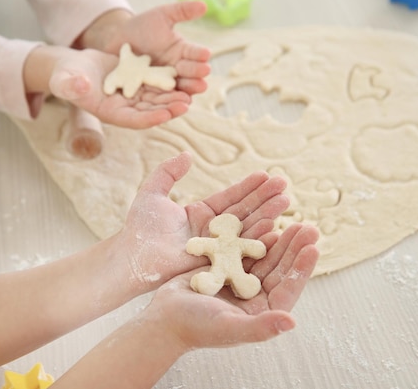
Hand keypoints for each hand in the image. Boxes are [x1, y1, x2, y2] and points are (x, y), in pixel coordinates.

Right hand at [46, 47, 190, 128]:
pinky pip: (154, 85)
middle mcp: (124, 108)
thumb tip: (80, 86)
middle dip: (168, 108)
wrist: (74, 67)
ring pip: (156, 99)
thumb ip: (71, 85)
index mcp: (110, 113)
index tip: (165, 114)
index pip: (134, 120)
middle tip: (186, 103)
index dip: (150, 118)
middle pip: (150, 111)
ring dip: (172, 97)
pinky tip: (182, 77)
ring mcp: (131, 97)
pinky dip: (167, 83)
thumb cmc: (65, 77)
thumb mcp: (65, 80)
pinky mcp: (136, 83)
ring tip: (190, 93)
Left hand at [80, 1, 210, 94]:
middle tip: (202, 77)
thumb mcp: (161, 16)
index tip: (205, 54)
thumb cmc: (140, 27)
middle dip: (196, 76)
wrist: (116, 41)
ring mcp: (166, 82)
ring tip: (190, 94)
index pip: (195, 54)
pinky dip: (167, 104)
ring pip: (180, 90)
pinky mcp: (152, 93)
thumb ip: (182, 11)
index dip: (200, 55)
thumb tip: (204, 5)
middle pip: (191, 75)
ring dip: (186, 93)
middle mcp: (178, 69)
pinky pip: (162, 100)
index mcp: (183, 51)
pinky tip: (170, 107)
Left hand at [109, 152, 289, 292]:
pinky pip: (240, 248)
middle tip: (284, 185)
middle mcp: (212, 231)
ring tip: (285, 201)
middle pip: (243, 211)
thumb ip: (168, 172)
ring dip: (266, 214)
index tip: (267, 175)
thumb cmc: (140, 228)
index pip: (230, 197)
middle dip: (264, 198)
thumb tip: (187, 155)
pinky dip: (256, 238)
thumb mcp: (153, 193)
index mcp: (201, 214)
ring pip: (246, 228)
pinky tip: (273, 226)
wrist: (132, 257)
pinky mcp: (217, 262)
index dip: (248, 186)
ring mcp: (216, 247)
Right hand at [144, 223, 319, 350]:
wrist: (162, 318)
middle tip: (309, 227)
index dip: (301, 268)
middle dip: (294, 249)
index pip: (287, 289)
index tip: (313, 247)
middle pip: (280, 270)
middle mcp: (255, 298)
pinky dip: (256, 236)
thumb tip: (291, 323)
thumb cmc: (194, 327)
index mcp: (261, 313)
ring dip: (280, 239)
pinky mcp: (226, 269)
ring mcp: (241, 282)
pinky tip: (267, 222)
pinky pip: (245, 249)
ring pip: (265, 257)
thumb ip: (260, 327)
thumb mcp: (228, 326)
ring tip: (294, 220)